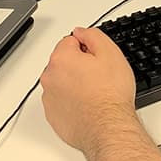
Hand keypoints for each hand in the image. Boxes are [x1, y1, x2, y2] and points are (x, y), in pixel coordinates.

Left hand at [40, 26, 135, 157]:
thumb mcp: (111, 53)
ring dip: (74, 84)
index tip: (98, 59)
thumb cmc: (110, 95)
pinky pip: (61, 102)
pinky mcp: (53, 116)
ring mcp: (49, 98)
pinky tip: (88, 106)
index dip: (88, 48)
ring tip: (95, 94)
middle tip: (100, 76)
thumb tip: (81, 32)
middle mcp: (50, 77)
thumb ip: (92, 35)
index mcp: (61, 59)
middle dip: (79, 66)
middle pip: (63, 62)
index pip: (70, 41)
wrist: (108, 128)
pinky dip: (71, 102)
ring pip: (61, 83)